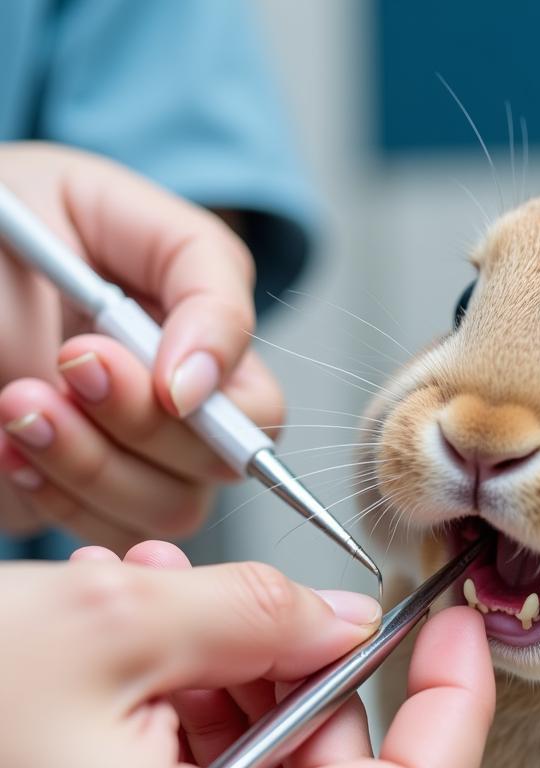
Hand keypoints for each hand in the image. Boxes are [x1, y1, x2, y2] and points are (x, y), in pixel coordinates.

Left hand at [0, 141, 283, 548]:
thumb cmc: (3, 227)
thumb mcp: (101, 205)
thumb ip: (198, 277)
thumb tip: (201, 384)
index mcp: (202, 337)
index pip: (259, 406)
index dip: (215, 408)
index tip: (142, 373)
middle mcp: (182, 406)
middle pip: (224, 465)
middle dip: (140, 425)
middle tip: (64, 364)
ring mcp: (135, 460)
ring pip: (172, 511)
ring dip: (88, 462)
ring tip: (14, 401)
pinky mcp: (85, 501)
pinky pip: (110, 536)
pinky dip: (54, 496)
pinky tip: (8, 443)